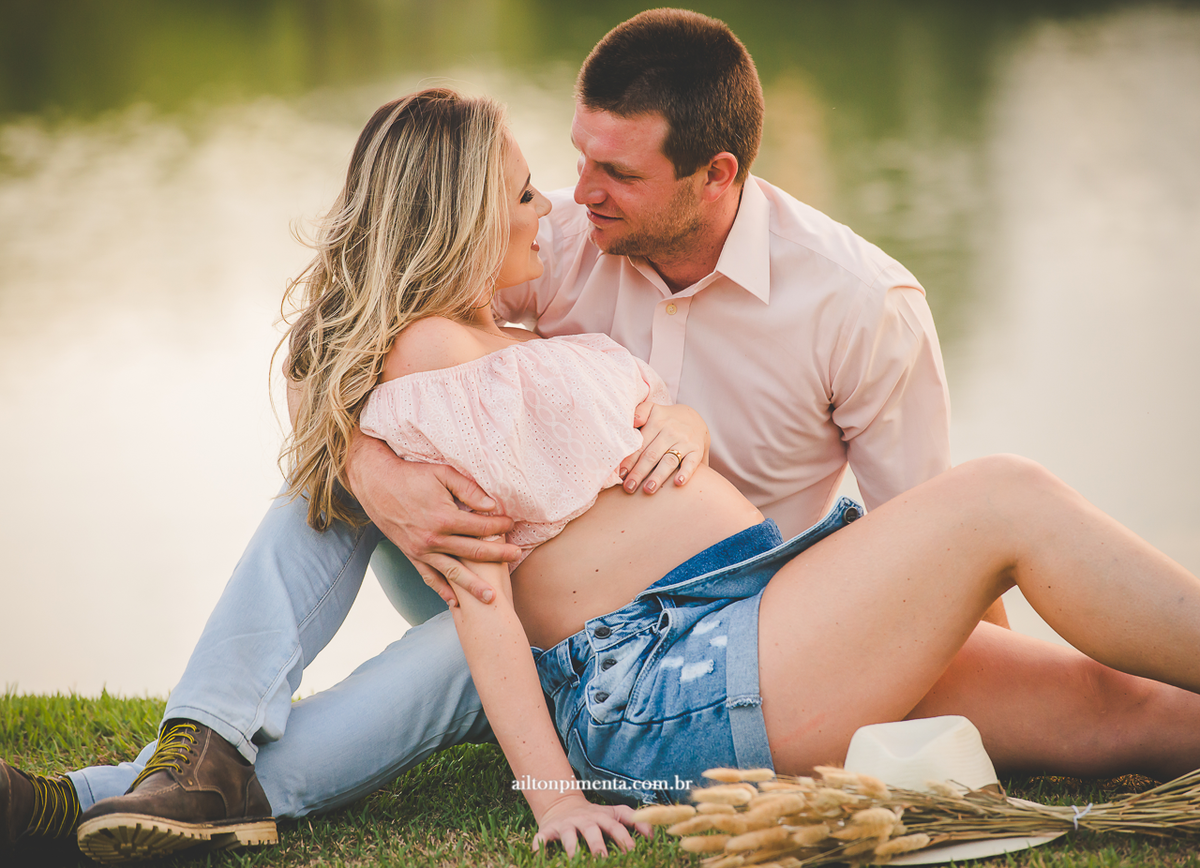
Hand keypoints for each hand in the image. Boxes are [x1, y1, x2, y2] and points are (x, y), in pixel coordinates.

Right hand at [345, 430, 519, 605]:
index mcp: (444, 518)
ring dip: (474, 586)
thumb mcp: (442, 473)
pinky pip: (429, 577)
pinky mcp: (412, 555)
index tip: (512, 524)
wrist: (377, 484)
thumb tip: (492, 506)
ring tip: (492, 598)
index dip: (500, 526)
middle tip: (516, 557)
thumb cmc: (412, 475)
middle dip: (498, 556)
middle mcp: (433, 539)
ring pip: (453, 573)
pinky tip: (455, 602)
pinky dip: (442, 590)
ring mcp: (421, 551)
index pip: (481, 527)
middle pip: (473, 552)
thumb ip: (468, 490)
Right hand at [533, 794, 650, 856]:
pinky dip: (539, 845)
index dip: (624, 838)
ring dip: (571, 849)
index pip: (616, 826)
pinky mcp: (548, 829)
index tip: (633, 852)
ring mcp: (566, 824)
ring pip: (569, 836)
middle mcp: (585, 820)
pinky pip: (542, 837)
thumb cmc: (594, 815)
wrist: (562, 804)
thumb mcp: (613, 813)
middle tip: (603, 859)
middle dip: (598, 846)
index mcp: (602, 817)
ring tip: (574, 860)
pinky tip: (538, 855)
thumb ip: (634, 819)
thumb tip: (654, 834)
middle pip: (592, 832)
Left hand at [619, 401, 709, 494]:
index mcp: (656, 422)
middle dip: (639, 472)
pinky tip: (678, 482)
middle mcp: (671, 431)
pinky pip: (692, 462)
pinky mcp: (697, 450)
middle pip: (652, 454)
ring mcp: (685, 441)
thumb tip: (631, 421)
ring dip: (658, 476)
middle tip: (629, 487)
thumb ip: (640, 412)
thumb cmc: (665, 419)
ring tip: (648, 489)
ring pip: (669, 460)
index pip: (640, 444)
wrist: (695, 419)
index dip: (629, 459)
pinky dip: (686, 472)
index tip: (620, 474)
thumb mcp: (652, 409)